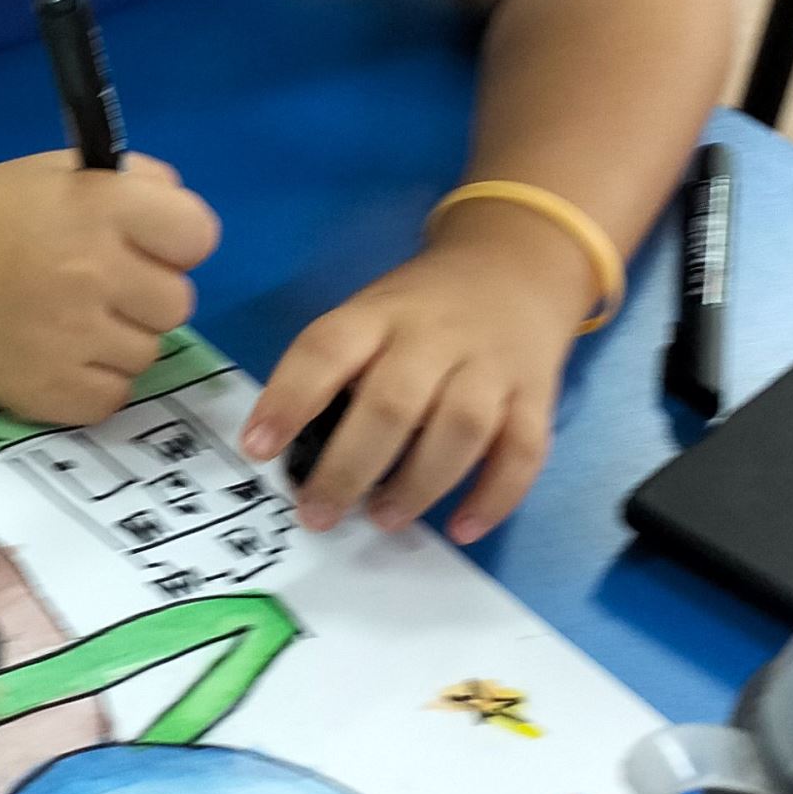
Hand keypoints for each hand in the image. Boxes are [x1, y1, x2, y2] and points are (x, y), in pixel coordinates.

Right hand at [0, 152, 219, 426]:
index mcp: (98, 208)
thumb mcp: (57, 172)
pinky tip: (55, 355)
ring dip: (117, 340)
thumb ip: (133, 183)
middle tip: (94, 285)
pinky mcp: (51, 394)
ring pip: (149, 354)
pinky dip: (92, 382)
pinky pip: (114, 396)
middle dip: (144, 293)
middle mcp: (93, 273)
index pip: (198, 234)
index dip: (174, 240)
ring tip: (65, 320)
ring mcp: (73, 339)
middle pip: (179, 302)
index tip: (141, 243)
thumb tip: (183, 222)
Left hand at [241, 214, 589, 543]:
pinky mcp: (535, 396)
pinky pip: (523, 451)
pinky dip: (494, 496)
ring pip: (461, 427)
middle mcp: (435, 336)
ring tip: (383, 520)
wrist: (516, 264)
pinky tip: (461, 528)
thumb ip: (339, 368)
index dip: (289, 398)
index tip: (257, 448)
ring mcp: (491, 365)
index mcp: (379, 314)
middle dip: (349, 467)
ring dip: (419, 484)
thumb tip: (289, 451)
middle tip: (318, 513)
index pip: (327, 349)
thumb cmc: (421, 309)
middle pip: (393, 402)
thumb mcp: (371, 311)